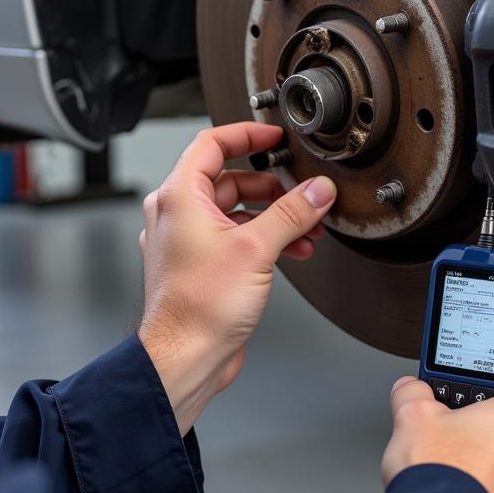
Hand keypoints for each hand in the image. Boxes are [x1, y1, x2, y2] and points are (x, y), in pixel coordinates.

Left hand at [137, 122, 335, 435]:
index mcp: (179, 196)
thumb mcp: (256, 249)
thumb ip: (292, 213)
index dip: (247, 134)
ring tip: (307, 227)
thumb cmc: (199, 308)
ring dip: (273, 215)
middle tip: (301, 190)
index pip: (212, 143)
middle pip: (229, 179)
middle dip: (272, 186)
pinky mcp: (198, 265)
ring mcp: (186, 240)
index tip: (274, 135)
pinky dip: (262, 237)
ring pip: (234, 210)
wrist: (184, 358)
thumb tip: (316, 191)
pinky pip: (233, 236)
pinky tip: (292, 250)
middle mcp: (177, 214)